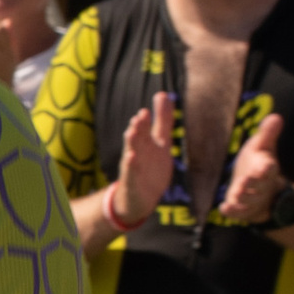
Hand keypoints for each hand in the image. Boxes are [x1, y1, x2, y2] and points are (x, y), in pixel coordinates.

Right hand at [108, 95, 176, 231]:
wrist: (140, 199)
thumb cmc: (150, 167)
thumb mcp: (161, 143)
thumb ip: (163, 120)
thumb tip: (163, 94)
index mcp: (147, 143)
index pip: (149, 128)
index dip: (151, 118)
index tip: (154, 103)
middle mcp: (138, 152)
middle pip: (139, 138)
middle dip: (140, 127)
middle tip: (141, 115)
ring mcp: (134, 167)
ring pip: (131, 152)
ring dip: (131, 143)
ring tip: (131, 131)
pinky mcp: (131, 182)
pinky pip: (130, 173)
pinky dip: (130, 165)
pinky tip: (131, 157)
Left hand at [217, 109, 289, 225]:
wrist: (262, 191)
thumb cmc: (258, 164)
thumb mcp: (263, 147)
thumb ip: (267, 134)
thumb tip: (276, 116)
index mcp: (267, 169)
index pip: (270, 169)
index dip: (268, 168)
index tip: (267, 166)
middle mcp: (262, 186)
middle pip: (260, 186)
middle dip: (253, 184)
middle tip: (245, 181)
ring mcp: (253, 199)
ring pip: (250, 200)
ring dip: (243, 197)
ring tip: (236, 194)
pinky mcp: (243, 210)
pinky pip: (239, 213)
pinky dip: (232, 212)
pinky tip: (223, 208)